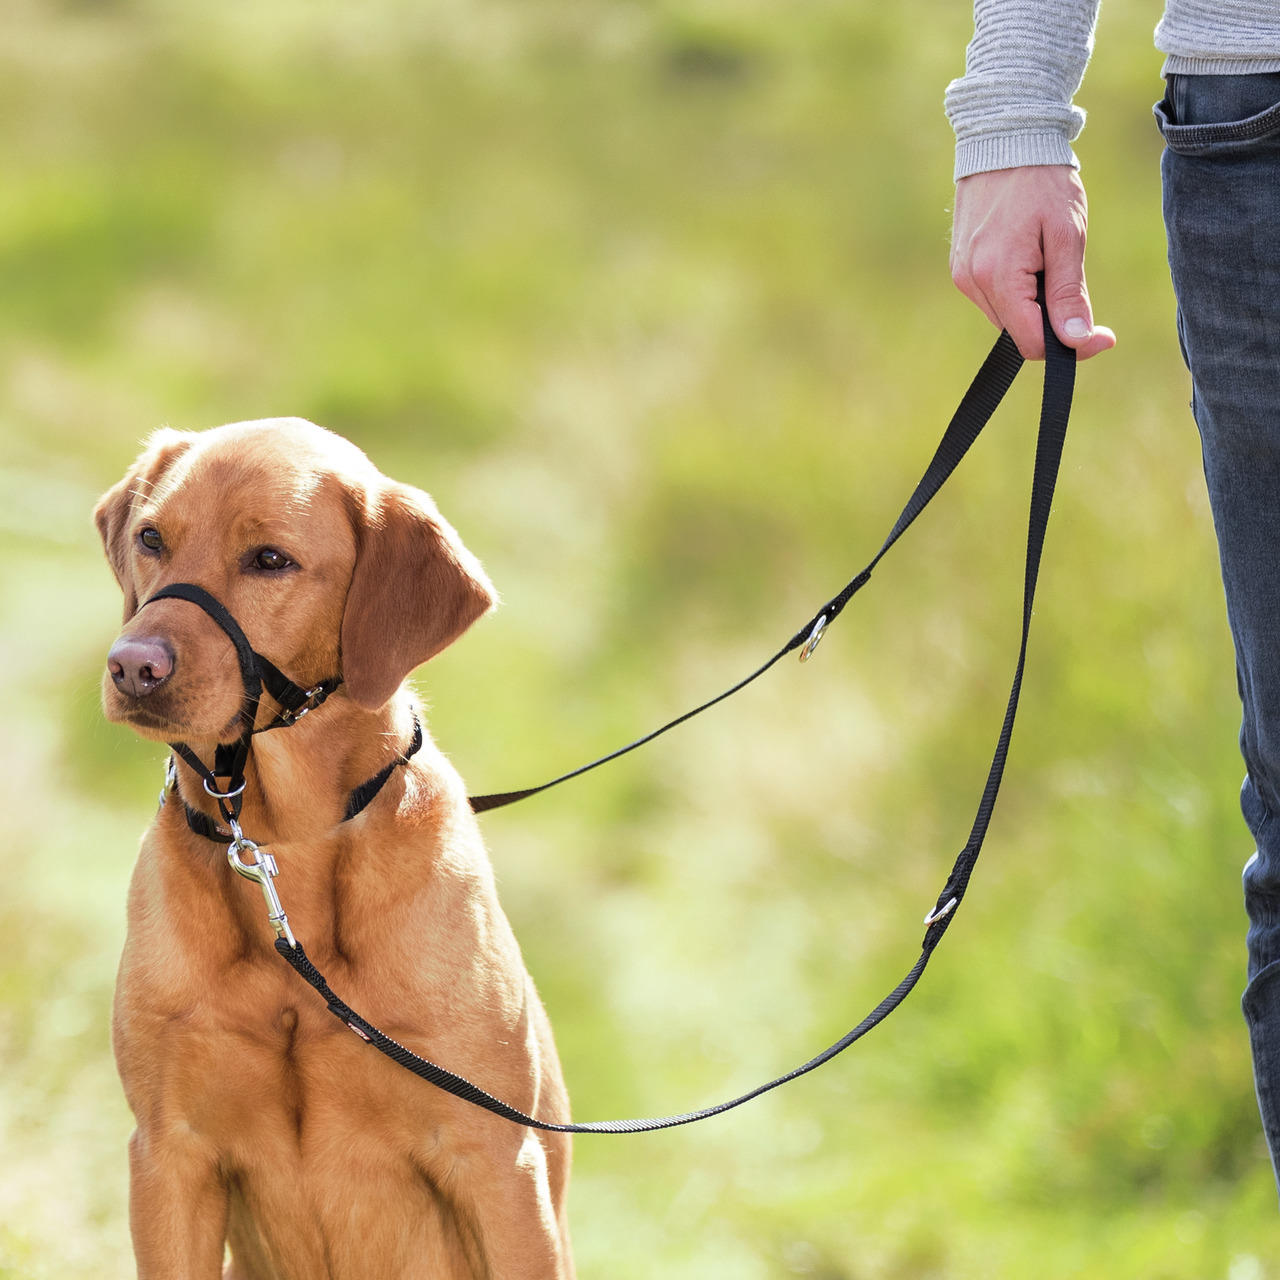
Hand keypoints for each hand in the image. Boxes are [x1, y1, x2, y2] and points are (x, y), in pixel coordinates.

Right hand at [950, 166, 1115, 360]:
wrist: (1005, 139)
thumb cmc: (1042, 181)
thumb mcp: (1068, 235)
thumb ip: (1069, 293)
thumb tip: (1076, 340)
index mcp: (998, 277)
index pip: (1031, 341)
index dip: (1069, 346)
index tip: (1103, 335)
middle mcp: (972, 282)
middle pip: (1019, 332)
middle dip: (1052, 321)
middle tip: (1075, 283)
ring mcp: (962, 275)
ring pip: (1007, 316)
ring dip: (1033, 304)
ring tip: (1047, 259)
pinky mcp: (960, 267)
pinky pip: (994, 297)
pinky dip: (1018, 291)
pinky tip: (1029, 257)